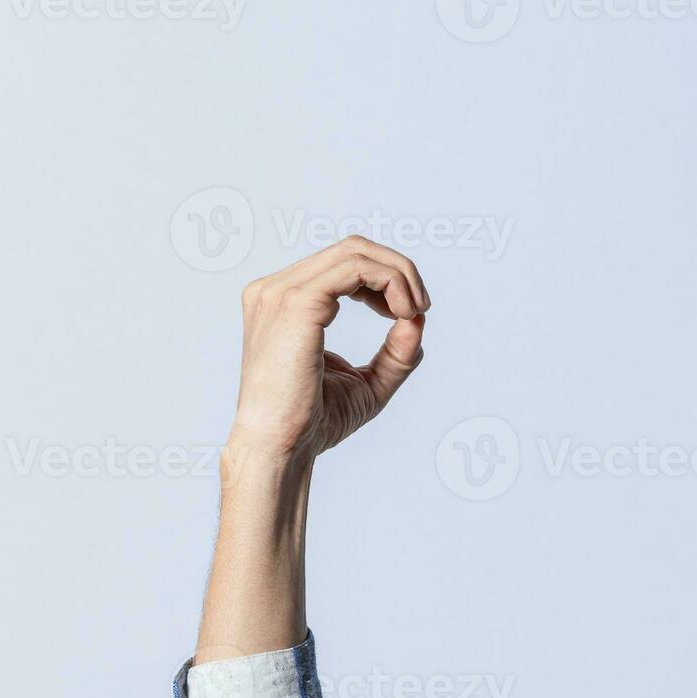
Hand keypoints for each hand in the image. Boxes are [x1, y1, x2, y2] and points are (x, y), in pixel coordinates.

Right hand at [230, 236, 430, 460]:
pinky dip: (390, 282)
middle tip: (421, 307)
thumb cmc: (311, 424)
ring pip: (356, 252)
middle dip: (398, 270)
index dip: (385, 279)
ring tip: (414, 311)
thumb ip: (394, 353)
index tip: (408, 313)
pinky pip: (356, 269)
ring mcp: (281, 292)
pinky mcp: (296, 302)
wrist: (280, 449)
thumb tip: (418, 322)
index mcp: (282, 302)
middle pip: (352, 248)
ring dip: (399, 275)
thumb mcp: (367, 384)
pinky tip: (403, 314)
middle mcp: (275, 290)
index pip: (342, 263)